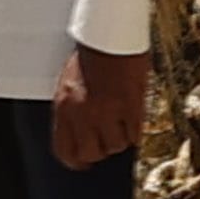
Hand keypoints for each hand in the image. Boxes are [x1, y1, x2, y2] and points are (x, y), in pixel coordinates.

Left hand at [49, 42, 146, 169]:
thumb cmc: (91, 55)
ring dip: (121, 137)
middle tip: (107, 138)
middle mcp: (83, 113)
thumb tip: (81, 136)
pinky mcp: (130, 107)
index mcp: (64, 107)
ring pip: (116, 145)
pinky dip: (135, 129)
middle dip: (101, 150)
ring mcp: (108, 111)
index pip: (64, 150)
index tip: (83, 163)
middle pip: (92, 153)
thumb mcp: (69, 85)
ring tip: (121, 117)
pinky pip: (135, 134)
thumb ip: (73, 112)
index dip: (75, 162)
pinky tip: (132, 114)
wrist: (111, 35)